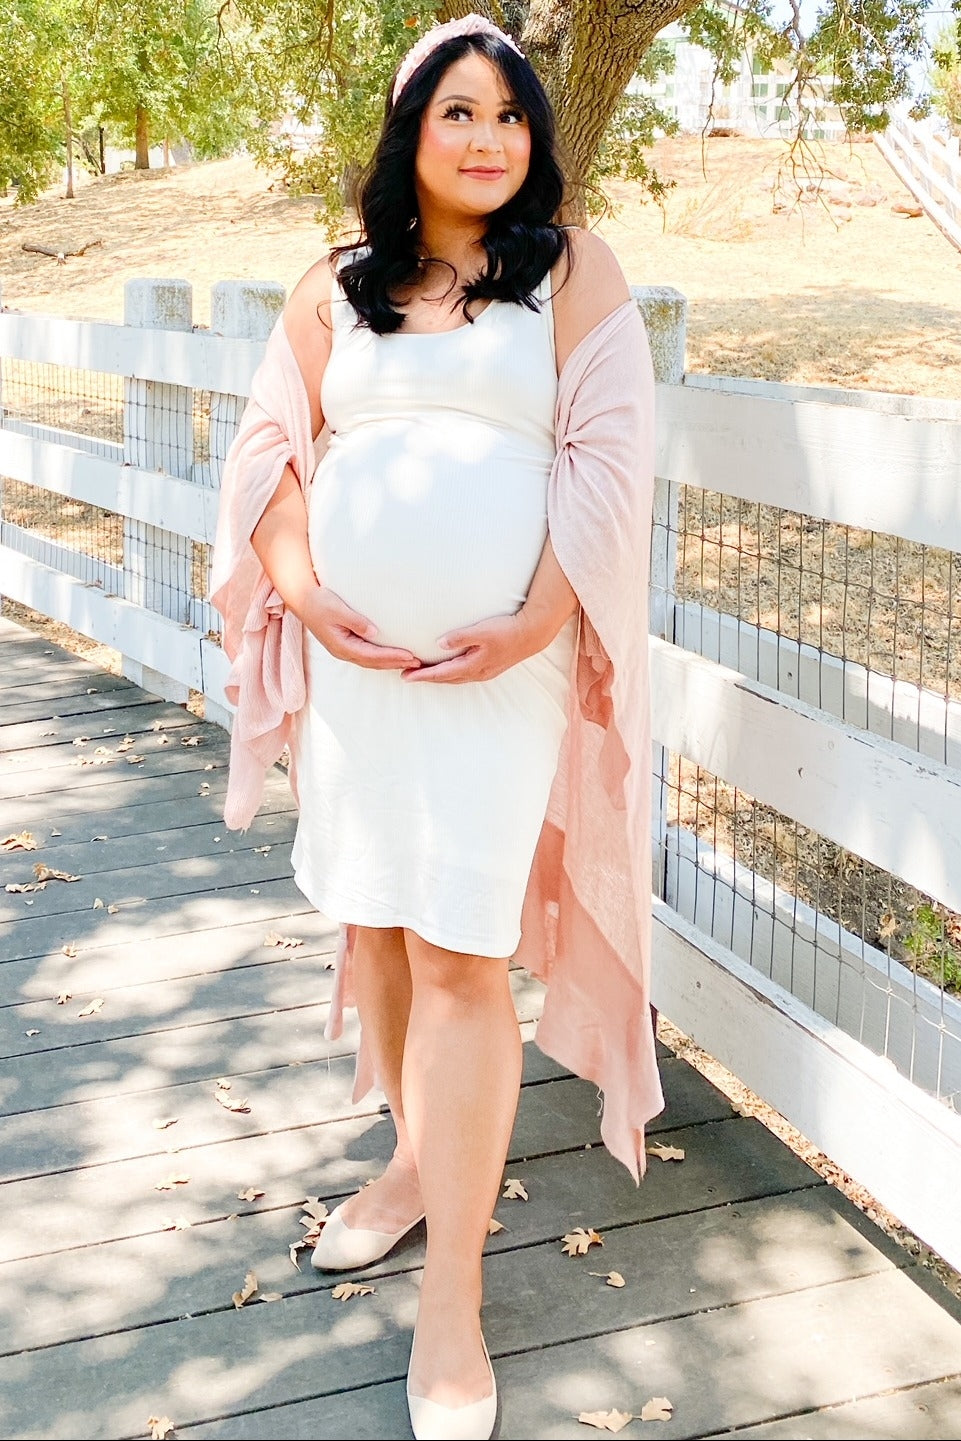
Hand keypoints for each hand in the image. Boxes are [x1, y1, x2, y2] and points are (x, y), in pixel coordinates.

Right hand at [304, 587, 420, 670]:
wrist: (302, 599)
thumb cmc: (319, 601)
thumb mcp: (337, 608)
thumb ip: (355, 621)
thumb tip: (374, 632)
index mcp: (341, 645)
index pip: (372, 655)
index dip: (392, 656)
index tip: (410, 655)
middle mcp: (343, 651)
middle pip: (374, 662)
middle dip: (396, 663)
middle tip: (418, 662)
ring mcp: (344, 649)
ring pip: (371, 661)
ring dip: (390, 662)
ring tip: (410, 661)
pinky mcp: (345, 644)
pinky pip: (367, 655)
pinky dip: (382, 657)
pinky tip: (392, 655)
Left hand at [402, 611, 543, 684]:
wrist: (532, 634)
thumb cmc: (507, 630)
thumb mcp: (482, 630)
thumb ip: (460, 637)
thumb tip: (439, 643)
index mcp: (473, 666)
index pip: (441, 673)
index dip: (422, 675)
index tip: (404, 676)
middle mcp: (477, 673)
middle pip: (445, 679)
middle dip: (426, 677)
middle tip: (406, 675)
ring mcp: (484, 672)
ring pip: (455, 678)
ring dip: (438, 676)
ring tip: (422, 672)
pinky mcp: (489, 667)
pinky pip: (463, 674)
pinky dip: (450, 673)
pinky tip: (447, 668)